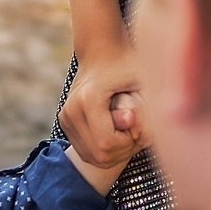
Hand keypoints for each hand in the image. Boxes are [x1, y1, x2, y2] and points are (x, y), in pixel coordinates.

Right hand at [61, 49, 142, 167]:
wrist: (101, 52)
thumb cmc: (128, 67)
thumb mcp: (144, 83)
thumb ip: (146, 110)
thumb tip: (137, 133)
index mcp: (88, 100)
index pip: (107, 144)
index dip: (128, 143)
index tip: (139, 125)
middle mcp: (71, 110)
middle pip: (99, 155)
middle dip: (122, 151)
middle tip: (135, 131)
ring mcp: (65, 117)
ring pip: (91, 157)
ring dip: (114, 153)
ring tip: (126, 131)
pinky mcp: (64, 122)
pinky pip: (85, 151)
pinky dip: (103, 150)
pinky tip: (114, 132)